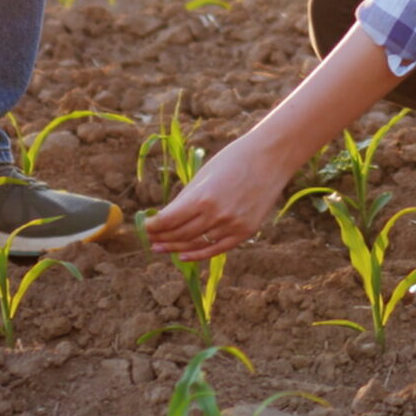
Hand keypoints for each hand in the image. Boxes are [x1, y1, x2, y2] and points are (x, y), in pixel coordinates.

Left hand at [144, 134, 289, 263]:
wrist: (271, 158)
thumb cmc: (234, 160)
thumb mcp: (204, 175)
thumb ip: (187, 198)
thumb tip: (166, 217)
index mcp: (203, 197)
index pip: (169, 220)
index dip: (153, 226)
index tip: (144, 226)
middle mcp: (216, 214)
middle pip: (180, 234)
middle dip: (161, 237)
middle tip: (149, 239)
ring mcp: (232, 225)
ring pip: (195, 243)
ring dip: (175, 247)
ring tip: (160, 248)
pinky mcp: (245, 232)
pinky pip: (216, 249)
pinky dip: (198, 255)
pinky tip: (183, 257)